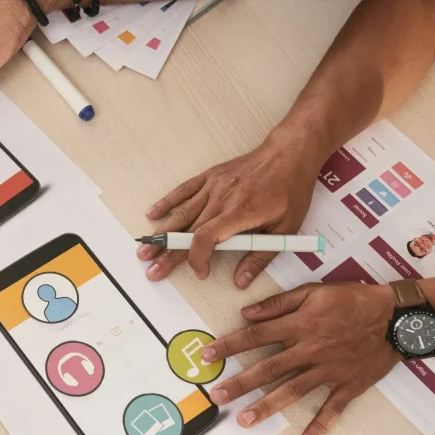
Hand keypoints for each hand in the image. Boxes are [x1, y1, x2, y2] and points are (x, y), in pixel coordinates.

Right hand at [138, 134, 320, 286]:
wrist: (289, 154)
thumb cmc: (290, 190)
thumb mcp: (286, 228)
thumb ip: (260, 256)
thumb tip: (241, 280)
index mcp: (242, 212)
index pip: (208, 237)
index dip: (197, 257)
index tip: (200, 272)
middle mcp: (222, 198)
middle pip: (188, 231)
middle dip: (168, 254)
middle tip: (153, 272)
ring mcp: (213, 186)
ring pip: (181, 214)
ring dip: (161, 234)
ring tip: (144, 250)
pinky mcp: (209, 177)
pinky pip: (183, 191)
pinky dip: (166, 203)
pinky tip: (152, 215)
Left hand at [202, 283, 399, 434]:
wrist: (397, 316)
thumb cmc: (353, 299)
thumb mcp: (314, 291)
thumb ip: (279, 304)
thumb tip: (246, 313)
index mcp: (299, 325)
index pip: (255, 336)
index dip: (229, 345)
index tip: (206, 355)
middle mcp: (310, 350)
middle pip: (268, 369)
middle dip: (240, 383)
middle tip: (216, 396)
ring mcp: (329, 370)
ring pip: (293, 391)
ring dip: (268, 407)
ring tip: (245, 420)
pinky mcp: (349, 385)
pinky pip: (332, 409)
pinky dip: (320, 427)